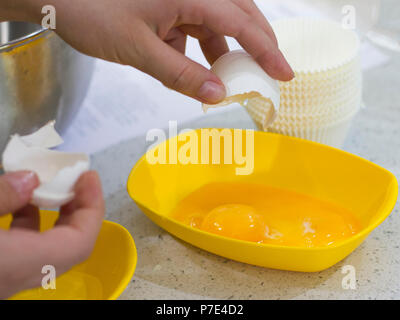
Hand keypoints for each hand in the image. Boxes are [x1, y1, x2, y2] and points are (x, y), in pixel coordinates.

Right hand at [0, 171, 104, 298]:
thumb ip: (1, 197)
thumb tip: (31, 178)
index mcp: (19, 264)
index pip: (79, 242)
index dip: (92, 207)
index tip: (89, 177)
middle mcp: (20, 277)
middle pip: (70, 244)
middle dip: (80, 208)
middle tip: (77, 178)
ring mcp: (10, 278)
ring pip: (49, 248)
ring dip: (57, 215)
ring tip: (52, 185)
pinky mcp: (1, 272)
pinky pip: (28, 249)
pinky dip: (31, 224)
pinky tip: (20, 203)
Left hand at [20, 0, 292, 103]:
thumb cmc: (93, 12)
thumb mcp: (140, 50)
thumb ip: (181, 74)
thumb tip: (218, 96)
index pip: (240, 21)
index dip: (266, 50)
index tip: (285, 73)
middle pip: (238, 13)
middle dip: (256, 43)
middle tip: (270, 71)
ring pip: (217, 22)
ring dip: (225, 50)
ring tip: (232, 77)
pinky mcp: (168, 5)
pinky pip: (194, 27)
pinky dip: (198, 48)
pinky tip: (192, 65)